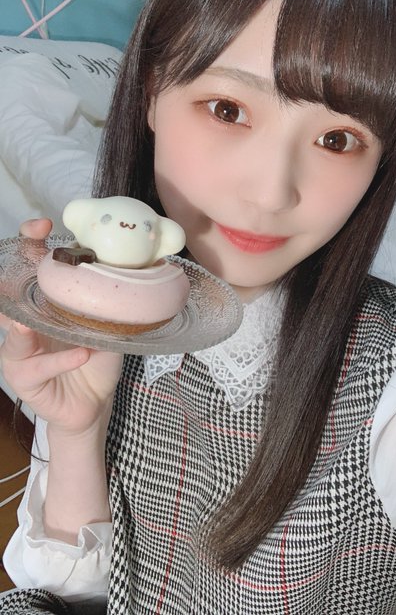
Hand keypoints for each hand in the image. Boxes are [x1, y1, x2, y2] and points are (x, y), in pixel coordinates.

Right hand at [0, 218, 122, 435]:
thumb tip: (147, 269)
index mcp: (44, 305)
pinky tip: (82, 354)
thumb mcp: (107, 326)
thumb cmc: (96, 359)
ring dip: (23, 325)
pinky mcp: (25, 378)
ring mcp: (20, 351)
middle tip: (32, 248)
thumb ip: (113, 302)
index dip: (30, 243)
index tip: (42, 226)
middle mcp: (26, 323)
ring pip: (13, 333)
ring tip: (29, 319)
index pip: (29, 268)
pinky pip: (41, 367)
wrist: (93, 404)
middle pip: (10, 292)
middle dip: (14, 269)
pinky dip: (62, 360)